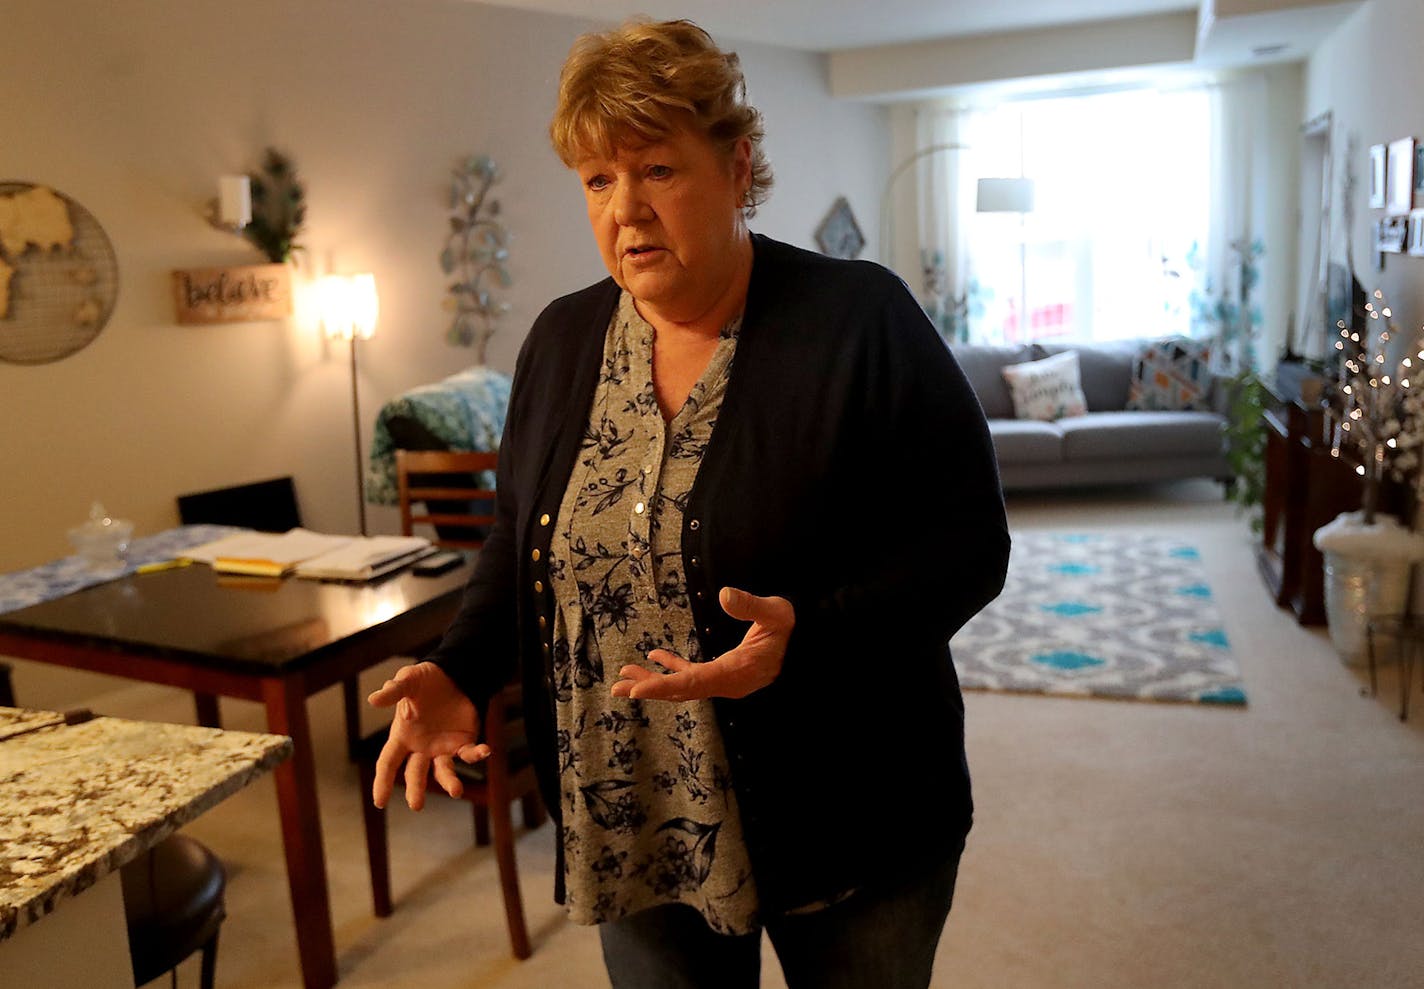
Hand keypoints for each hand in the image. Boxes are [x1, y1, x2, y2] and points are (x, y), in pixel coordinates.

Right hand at [367, 661, 487, 810]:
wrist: (452, 675)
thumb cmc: (424, 681)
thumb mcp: (407, 681)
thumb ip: (393, 691)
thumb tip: (373, 700)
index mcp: (402, 736)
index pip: (388, 762)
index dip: (382, 781)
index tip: (379, 802)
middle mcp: (421, 748)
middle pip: (415, 773)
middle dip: (416, 789)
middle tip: (416, 805)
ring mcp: (442, 747)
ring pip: (444, 770)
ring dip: (450, 781)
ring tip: (456, 792)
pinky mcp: (464, 741)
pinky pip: (469, 753)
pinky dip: (477, 754)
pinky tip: (485, 751)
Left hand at [611, 587, 793, 701]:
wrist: (811, 644)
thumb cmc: (795, 628)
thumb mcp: (777, 612)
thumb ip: (751, 605)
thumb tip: (724, 594)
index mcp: (737, 672)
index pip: (694, 683)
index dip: (664, 686)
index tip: (637, 691)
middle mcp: (727, 682)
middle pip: (682, 691)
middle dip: (649, 688)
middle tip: (617, 686)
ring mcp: (725, 680)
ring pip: (684, 685)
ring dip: (655, 680)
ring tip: (625, 674)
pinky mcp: (725, 672)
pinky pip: (693, 675)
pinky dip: (672, 668)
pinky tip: (654, 656)